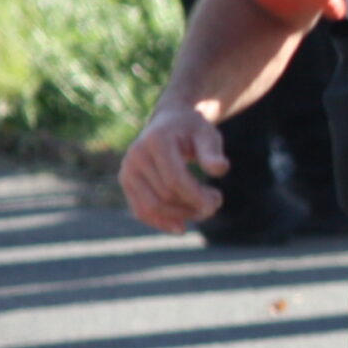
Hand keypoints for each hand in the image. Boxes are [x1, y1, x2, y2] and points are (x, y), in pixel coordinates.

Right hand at [121, 103, 228, 232]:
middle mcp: (136, 154)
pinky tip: (181, 226)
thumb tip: (220, 169)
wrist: (169, 121)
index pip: (175, 180)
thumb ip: (212, 152)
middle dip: (192, 206)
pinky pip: (140, 210)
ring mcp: (127, 169)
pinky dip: (160, 222)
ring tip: (202, 210)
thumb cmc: (192, 129)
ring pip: (151, 207)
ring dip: (180, 216)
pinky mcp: (126, 181)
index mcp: (156, 140)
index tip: (217, 201)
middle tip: (216, 203)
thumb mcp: (207, 134)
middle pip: (164, 195)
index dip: (196, 196)